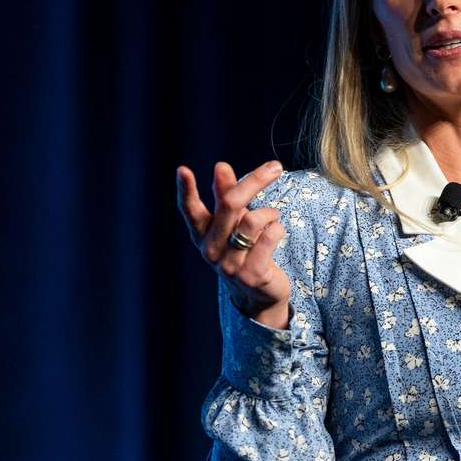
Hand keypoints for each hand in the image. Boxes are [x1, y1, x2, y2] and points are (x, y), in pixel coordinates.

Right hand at [175, 159, 290, 328]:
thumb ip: (226, 195)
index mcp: (202, 234)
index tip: (182, 170)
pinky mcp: (252, 274)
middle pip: (230, 204)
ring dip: (269, 212)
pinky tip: (277, 233)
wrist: (259, 295)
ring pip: (253, 220)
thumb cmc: (244, 250)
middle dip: (255, 180)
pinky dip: (278, 228)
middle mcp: (211, 249)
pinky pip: (270, 237)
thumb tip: (220, 166)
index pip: (190, 210)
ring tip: (273, 216)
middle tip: (275, 166)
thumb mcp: (232, 223)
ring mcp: (230, 264)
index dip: (186, 190)